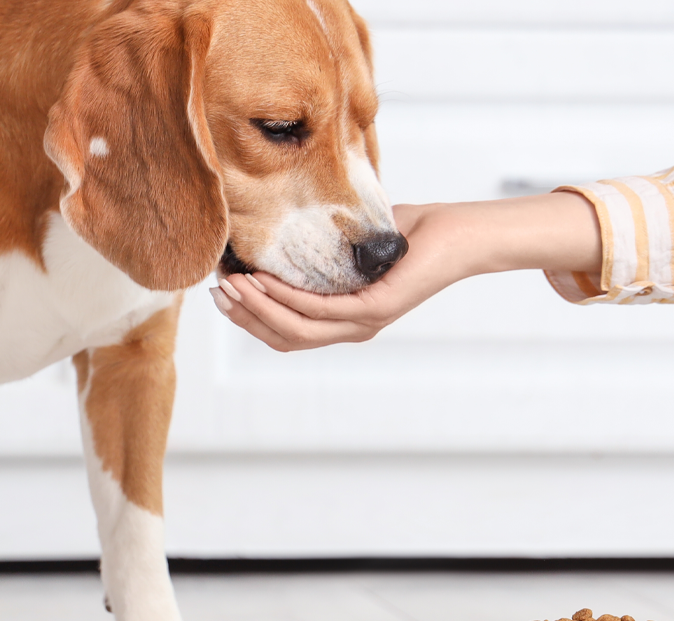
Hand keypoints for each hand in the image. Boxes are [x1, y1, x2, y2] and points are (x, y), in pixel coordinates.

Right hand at [209, 204, 451, 351]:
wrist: (455, 234)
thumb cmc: (409, 234)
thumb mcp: (351, 242)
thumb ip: (319, 248)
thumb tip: (279, 228)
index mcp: (344, 320)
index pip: (286, 334)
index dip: (250, 320)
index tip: (222, 293)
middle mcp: (352, 329)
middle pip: (285, 338)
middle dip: (245, 317)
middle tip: (218, 290)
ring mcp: (364, 323)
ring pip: (298, 329)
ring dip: (259, 307)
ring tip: (233, 284)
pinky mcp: (376, 308)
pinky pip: (321, 309)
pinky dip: (287, 296)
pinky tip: (266, 279)